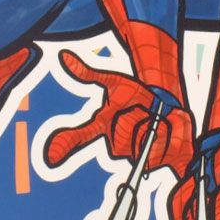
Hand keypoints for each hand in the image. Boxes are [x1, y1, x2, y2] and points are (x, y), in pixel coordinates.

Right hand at [44, 49, 195, 176]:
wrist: (169, 113)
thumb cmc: (137, 98)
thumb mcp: (115, 83)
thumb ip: (87, 73)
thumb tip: (63, 56)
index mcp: (103, 126)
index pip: (79, 138)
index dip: (64, 147)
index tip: (50, 157)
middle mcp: (115, 145)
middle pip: (124, 128)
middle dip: (136, 114)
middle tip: (142, 108)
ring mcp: (134, 156)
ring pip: (143, 134)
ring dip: (154, 121)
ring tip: (155, 118)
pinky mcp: (154, 162)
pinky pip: (160, 143)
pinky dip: (168, 130)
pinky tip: (167, 129)